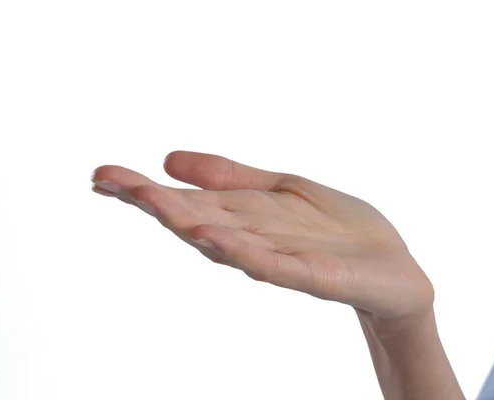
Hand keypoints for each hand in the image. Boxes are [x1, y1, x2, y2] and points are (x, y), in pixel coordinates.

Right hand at [91, 151, 433, 319]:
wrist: (392, 268)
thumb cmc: (337, 230)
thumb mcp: (280, 188)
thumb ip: (230, 177)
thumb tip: (169, 158)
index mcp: (241, 216)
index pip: (185, 199)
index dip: (143, 188)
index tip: (101, 174)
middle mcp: (249, 239)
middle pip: (193, 218)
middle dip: (150, 200)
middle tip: (107, 180)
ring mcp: (277, 259)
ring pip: (224, 240)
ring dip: (185, 221)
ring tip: (149, 200)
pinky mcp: (311, 275)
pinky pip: (272, 264)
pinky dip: (241, 251)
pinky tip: (212, 236)